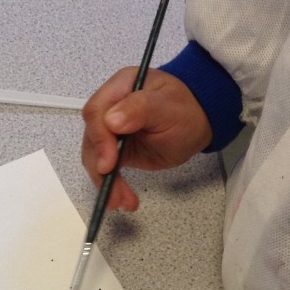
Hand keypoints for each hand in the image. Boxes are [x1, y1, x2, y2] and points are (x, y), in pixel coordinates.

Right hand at [81, 67, 212, 210]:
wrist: (198, 122)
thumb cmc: (186, 110)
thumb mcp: (168, 107)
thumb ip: (140, 109)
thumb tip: (111, 120)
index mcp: (120, 87)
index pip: (96, 112)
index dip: (99, 140)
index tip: (109, 164)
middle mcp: (109, 107)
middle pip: (92, 138)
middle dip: (100, 167)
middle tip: (114, 191)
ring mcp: (110, 130)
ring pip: (95, 158)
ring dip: (105, 182)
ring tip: (120, 201)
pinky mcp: (114, 150)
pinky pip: (105, 169)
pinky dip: (111, 186)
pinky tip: (122, 199)